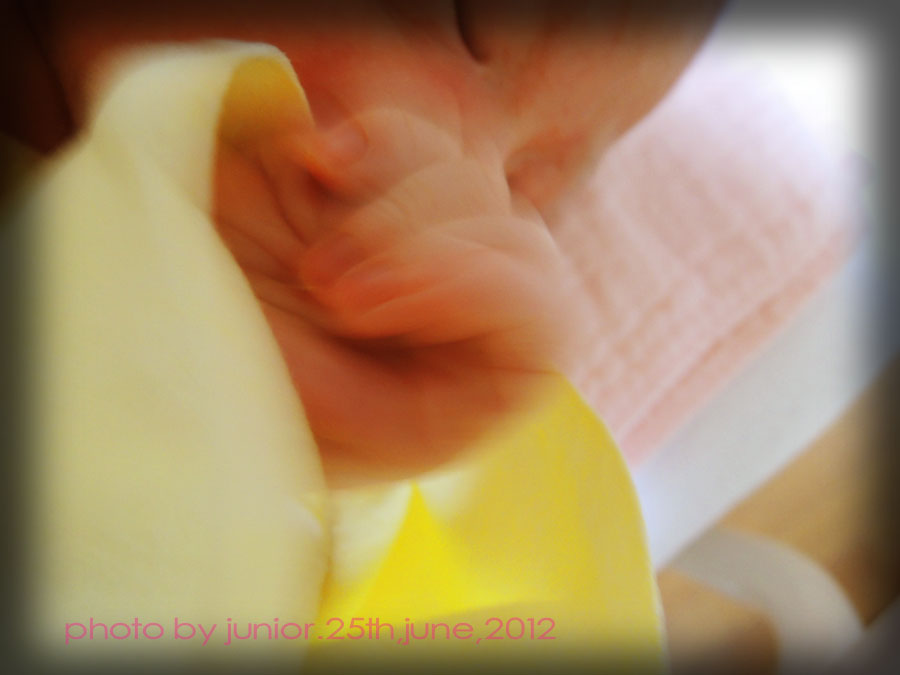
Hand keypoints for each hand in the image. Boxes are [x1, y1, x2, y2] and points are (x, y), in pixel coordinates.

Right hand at [214, 107, 586, 483]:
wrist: (165, 344)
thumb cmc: (240, 409)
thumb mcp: (330, 431)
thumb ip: (412, 389)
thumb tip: (438, 282)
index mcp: (469, 390)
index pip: (544, 322)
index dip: (470, 292)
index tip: (359, 302)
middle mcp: (457, 314)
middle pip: (515, 238)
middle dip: (418, 244)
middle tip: (323, 282)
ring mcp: (417, 243)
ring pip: (466, 178)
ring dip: (388, 201)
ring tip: (312, 256)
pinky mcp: (371, 190)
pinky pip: (408, 139)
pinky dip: (368, 143)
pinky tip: (310, 165)